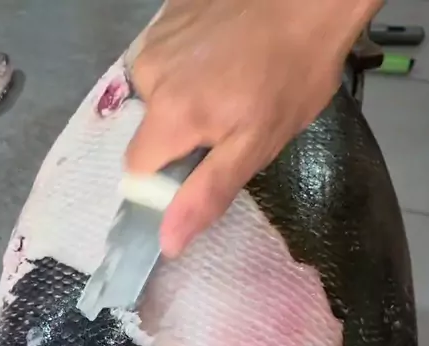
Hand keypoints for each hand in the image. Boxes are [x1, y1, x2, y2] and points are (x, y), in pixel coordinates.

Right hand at [125, 0, 380, 256]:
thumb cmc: (291, 78)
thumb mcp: (255, 148)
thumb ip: (205, 194)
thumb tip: (167, 241)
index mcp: (169, 114)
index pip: (137, 172)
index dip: (165, 182)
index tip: (199, 173)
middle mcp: (149, 74)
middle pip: (148, 133)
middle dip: (180, 140)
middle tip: (227, 126)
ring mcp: (156, 40)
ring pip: (156, 97)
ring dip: (185, 103)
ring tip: (229, 87)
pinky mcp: (166, 17)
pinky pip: (165, 63)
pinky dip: (187, 69)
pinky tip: (222, 59)